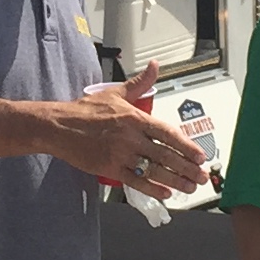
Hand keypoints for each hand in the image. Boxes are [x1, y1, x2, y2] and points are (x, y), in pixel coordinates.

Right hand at [50, 62, 207, 194]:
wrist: (59, 126)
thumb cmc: (85, 111)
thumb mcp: (115, 93)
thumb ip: (139, 84)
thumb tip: (154, 66)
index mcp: (134, 117)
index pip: (167, 133)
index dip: (186, 146)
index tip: (199, 155)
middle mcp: (130, 136)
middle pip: (166, 154)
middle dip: (187, 168)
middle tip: (201, 176)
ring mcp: (120, 154)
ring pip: (154, 170)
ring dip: (175, 180)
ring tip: (189, 187)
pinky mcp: (110, 168)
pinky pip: (136, 181)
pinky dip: (152, 188)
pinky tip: (166, 193)